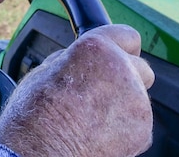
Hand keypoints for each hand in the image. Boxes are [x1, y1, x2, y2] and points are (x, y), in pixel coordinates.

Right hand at [0, 24, 154, 156]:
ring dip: (122, 103)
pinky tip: (98, 132)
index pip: (126, 35)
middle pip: (140, 67)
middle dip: (125, 76)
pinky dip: (123, 127)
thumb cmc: (35, 115)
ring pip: (137, 97)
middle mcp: (122, 70)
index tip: (115, 54)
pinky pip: (137, 123)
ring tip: (92, 117)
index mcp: (97, 48)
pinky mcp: (143, 131)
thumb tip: (80, 62)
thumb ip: (73, 60)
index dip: (118, 46)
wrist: (41, 152)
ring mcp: (137, 102)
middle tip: (99, 90)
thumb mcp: (45, 71)